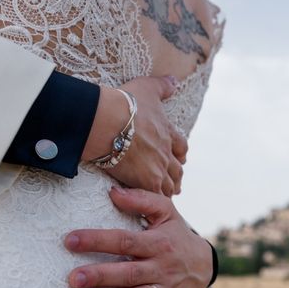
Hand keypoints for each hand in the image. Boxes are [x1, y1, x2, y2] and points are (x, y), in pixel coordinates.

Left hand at [64, 187, 212, 287]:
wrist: (204, 262)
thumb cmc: (176, 234)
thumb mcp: (165, 211)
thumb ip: (141, 200)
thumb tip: (112, 192)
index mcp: (158, 242)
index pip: (125, 240)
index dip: (98, 240)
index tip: (70, 240)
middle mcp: (162, 266)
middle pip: (130, 272)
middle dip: (102, 275)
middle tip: (74, 279)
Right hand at [82, 76, 187, 195]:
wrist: (108, 121)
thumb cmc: (125, 103)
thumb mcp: (146, 88)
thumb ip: (162, 86)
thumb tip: (174, 81)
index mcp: (167, 132)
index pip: (180, 146)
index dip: (180, 153)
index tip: (180, 158)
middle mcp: (166, 152)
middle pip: (177, 169)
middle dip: (176, 175)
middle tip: (175, 182)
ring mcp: (158, 168)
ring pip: (168, 184)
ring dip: (168, 189)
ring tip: (166, 195)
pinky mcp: (146, 181)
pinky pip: (155, 196)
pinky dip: (155, 201)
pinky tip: (153, 206)